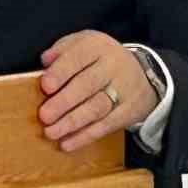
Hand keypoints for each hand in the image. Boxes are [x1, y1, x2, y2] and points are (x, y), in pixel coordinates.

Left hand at [37, 31, 155, 151]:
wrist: (142, 74)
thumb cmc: (100, 59)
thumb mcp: (83, 43)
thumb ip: (62, 49)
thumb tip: (45, 61)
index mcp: (98, 46)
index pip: (79, 56)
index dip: (61, 72)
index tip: (45, 86)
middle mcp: (113, 66)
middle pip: (88, 84)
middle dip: (64, 102)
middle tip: (44, 116)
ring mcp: (123, 89)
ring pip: (97, 107)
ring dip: (72, 122)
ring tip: (51, 132)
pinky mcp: (129, 111)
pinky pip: (106, 125)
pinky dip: (85, 136)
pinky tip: (67, 143)